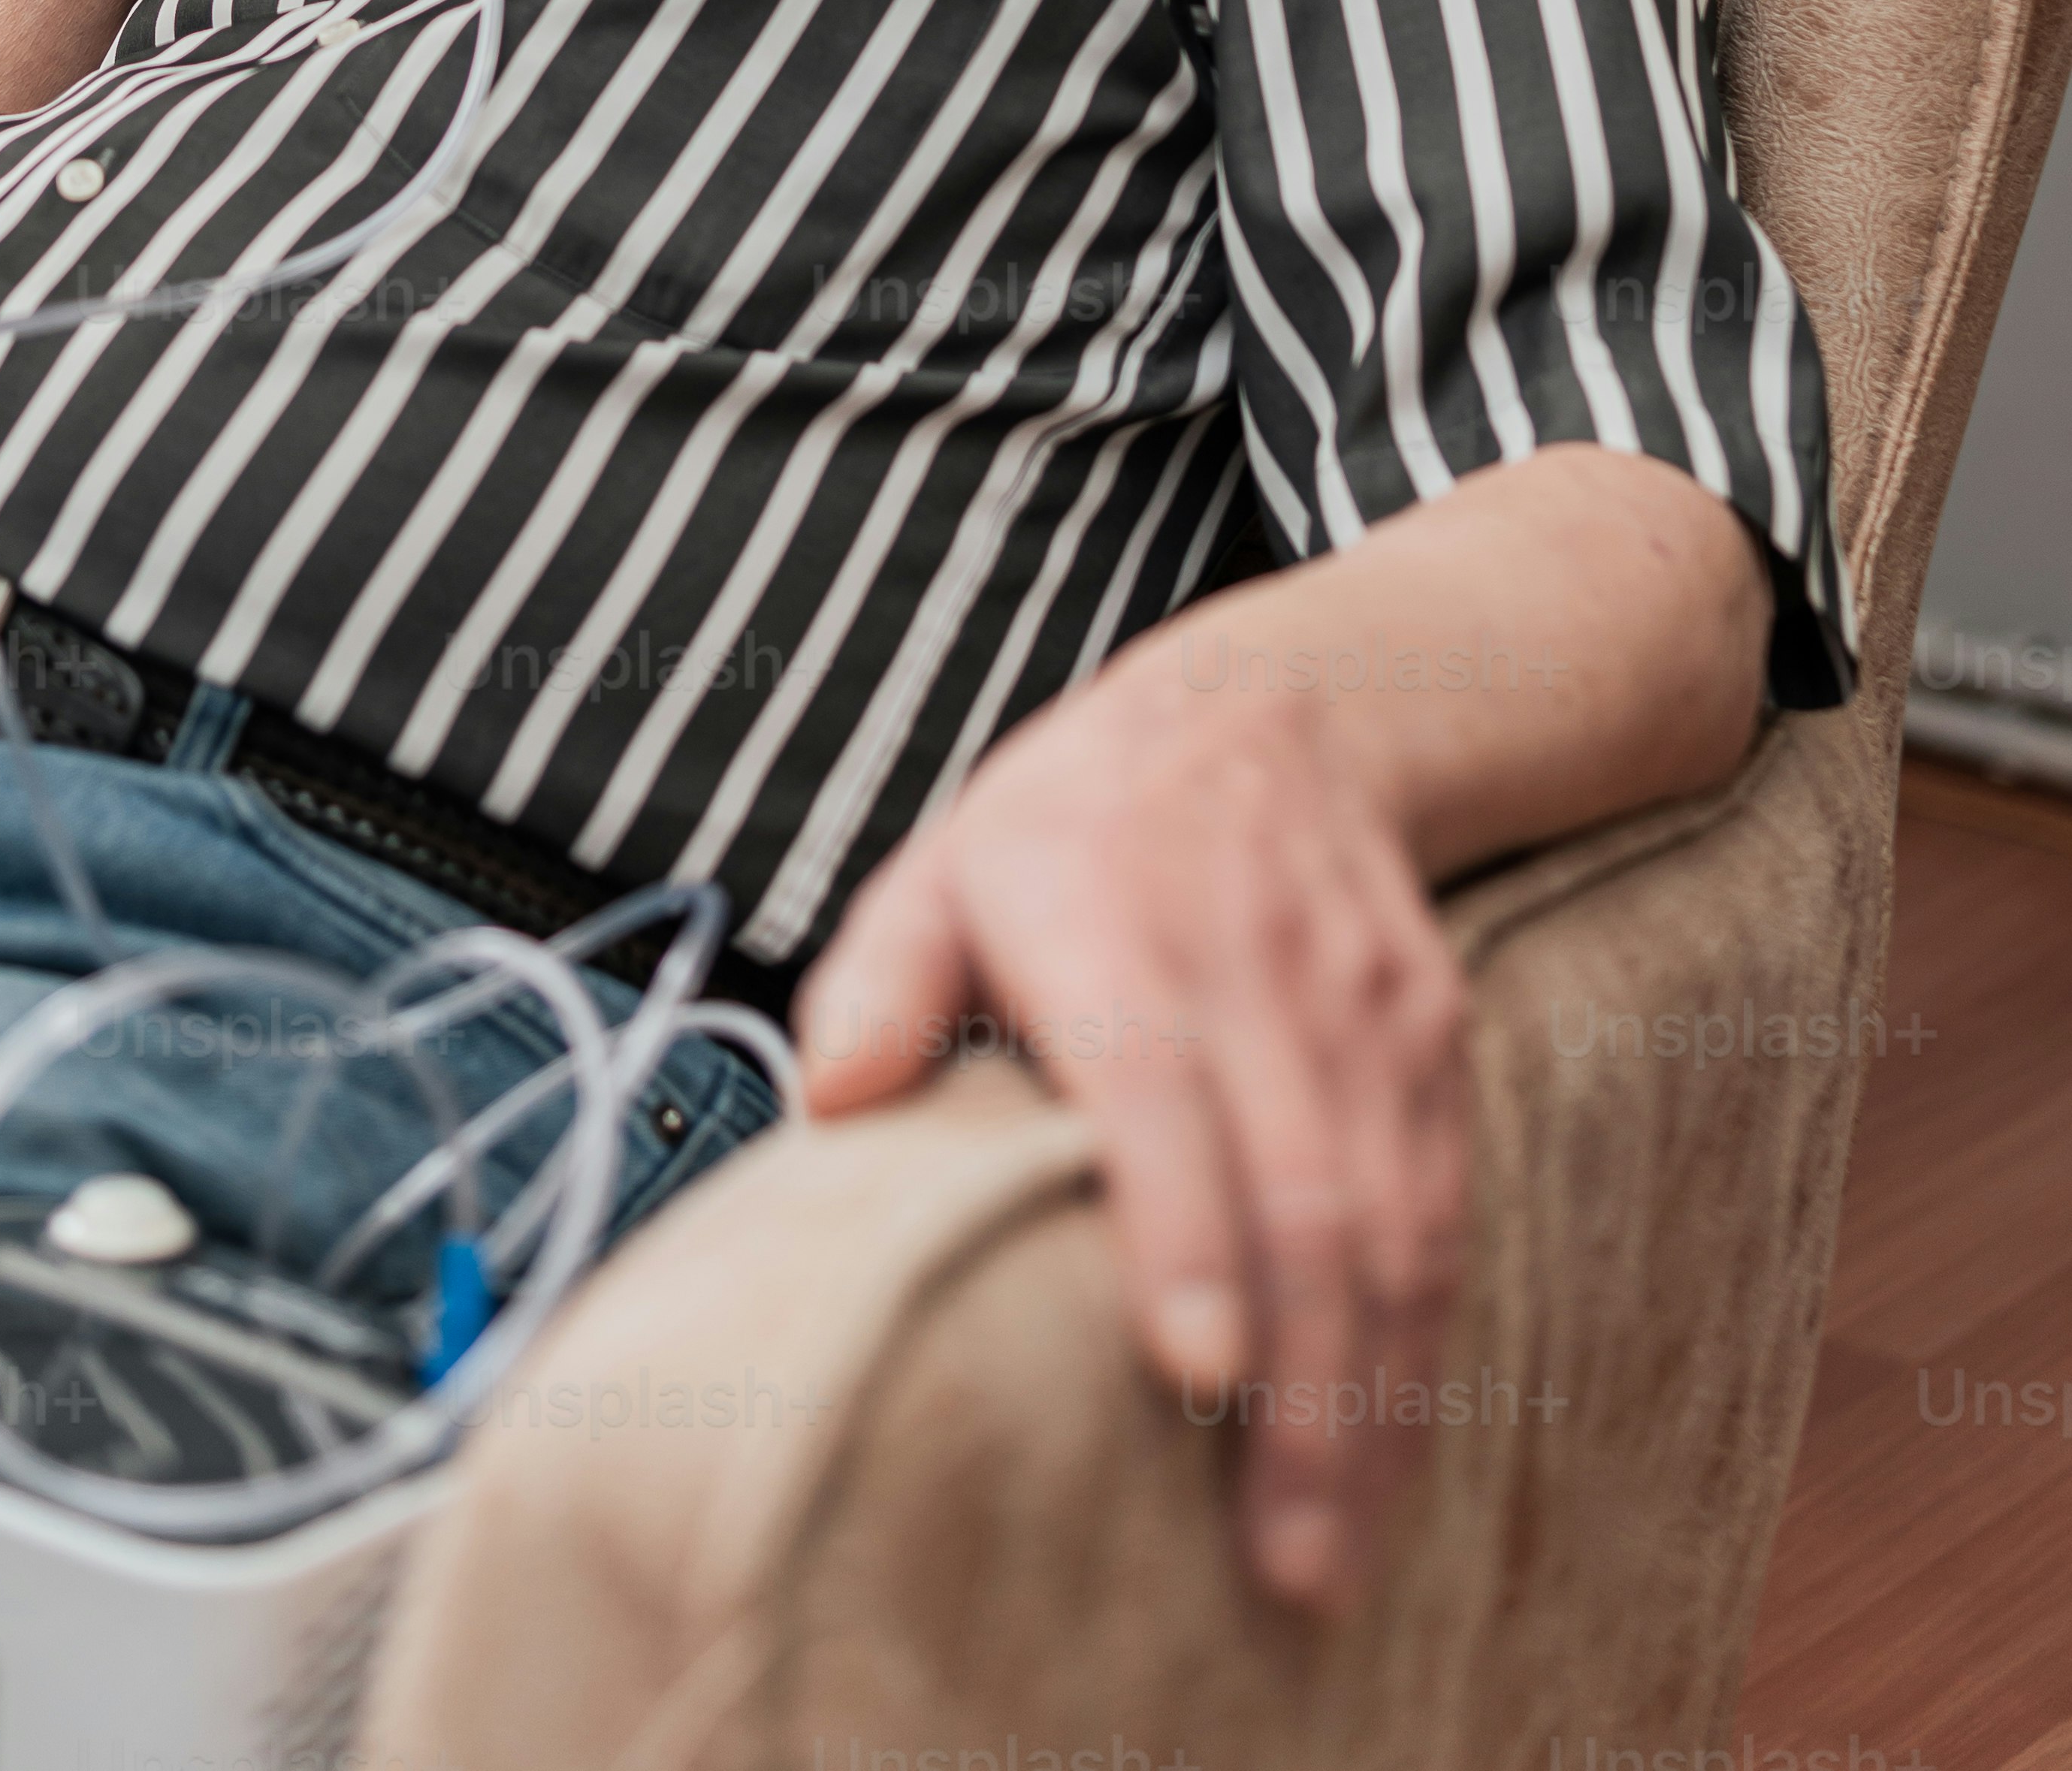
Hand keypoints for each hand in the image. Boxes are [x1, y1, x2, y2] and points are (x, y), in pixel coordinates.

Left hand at [794, 631, 1470, 1618]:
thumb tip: (829, 1096)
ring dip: (1373, 1403)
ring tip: (1326, 1557)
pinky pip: (1442, 1214)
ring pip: (1390, 1229)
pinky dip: (1423, 1346)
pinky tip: (1390, 1459)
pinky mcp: (1433, 1049)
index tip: (1195, 1372)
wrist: (1287, 709)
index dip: (1186, 1231)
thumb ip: (880, 975)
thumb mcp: (952, 856)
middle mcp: (1255, 972)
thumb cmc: (1084, 819)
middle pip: (1300, 1196)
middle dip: (1301, 1393)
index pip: (1160, 1091)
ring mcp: (1363, 1016)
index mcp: (1114, 927)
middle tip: (1277, 1561)